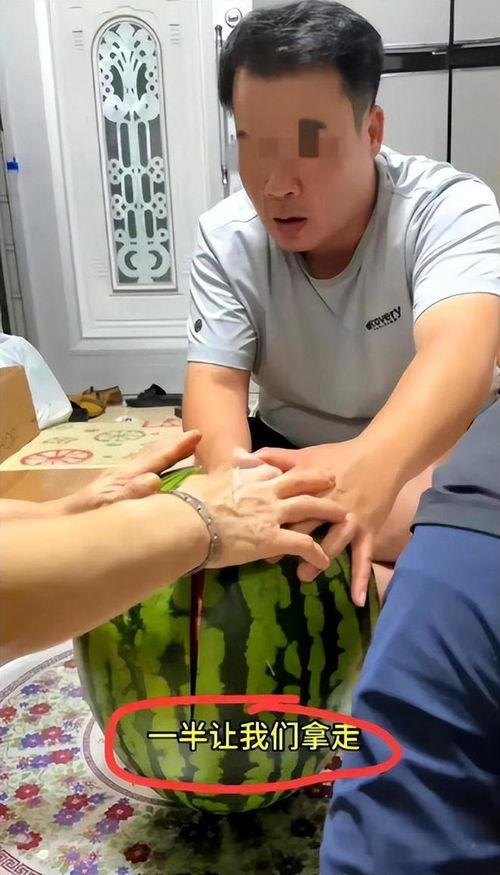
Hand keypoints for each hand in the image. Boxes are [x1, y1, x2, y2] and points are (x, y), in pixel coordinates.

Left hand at [65, 431, 201, 512]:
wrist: (59, 521)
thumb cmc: (85, 517)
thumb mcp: (109, 506)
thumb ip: (131, 494)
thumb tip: (155, 479)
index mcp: (128, 475)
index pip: (158, 458)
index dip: (179, 447)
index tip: (198, 434)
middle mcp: (125, 472)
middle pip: (154, 453)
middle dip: (175, 444)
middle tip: (195, 437)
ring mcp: (119, 478)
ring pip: (148, 459)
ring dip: (166, 451)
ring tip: (182, 447)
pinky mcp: (114, 487)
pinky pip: (143, 469)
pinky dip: (156, 463)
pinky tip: (157, 471)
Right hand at [179, 465, 345, 571]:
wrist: (187, 524)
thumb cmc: (187, 504)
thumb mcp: (202, 481)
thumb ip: (214, 477)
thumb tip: (208, 474)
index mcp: (247, 477)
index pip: (274, 470)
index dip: (286, 472)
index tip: (294, 474)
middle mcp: (265, 492)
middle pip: (302, 481)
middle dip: (320, 480)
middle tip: (333, 480)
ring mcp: (272, 514)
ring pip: (311, 508)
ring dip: (330, 512)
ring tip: (345, 517)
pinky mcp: (273, 539)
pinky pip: (304, 545)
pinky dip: (318, 554)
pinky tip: (325, 562)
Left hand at [253, 440, 399, 605]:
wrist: (380, 457)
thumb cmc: (339, 457)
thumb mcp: (306, 455)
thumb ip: (275, 458)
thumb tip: (243, 456)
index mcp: (310, 488)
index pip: (284, 504)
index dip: (267, 517)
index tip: (249, 531)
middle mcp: (329, 505)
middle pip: (305, 525)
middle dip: (288, 542)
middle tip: (268, 560)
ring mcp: (350, 520)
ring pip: (332, 542)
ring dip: (318, 560)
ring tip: (303, 576)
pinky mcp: (367, 531)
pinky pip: (364, 557)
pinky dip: (361, 578)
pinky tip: (357, 599)